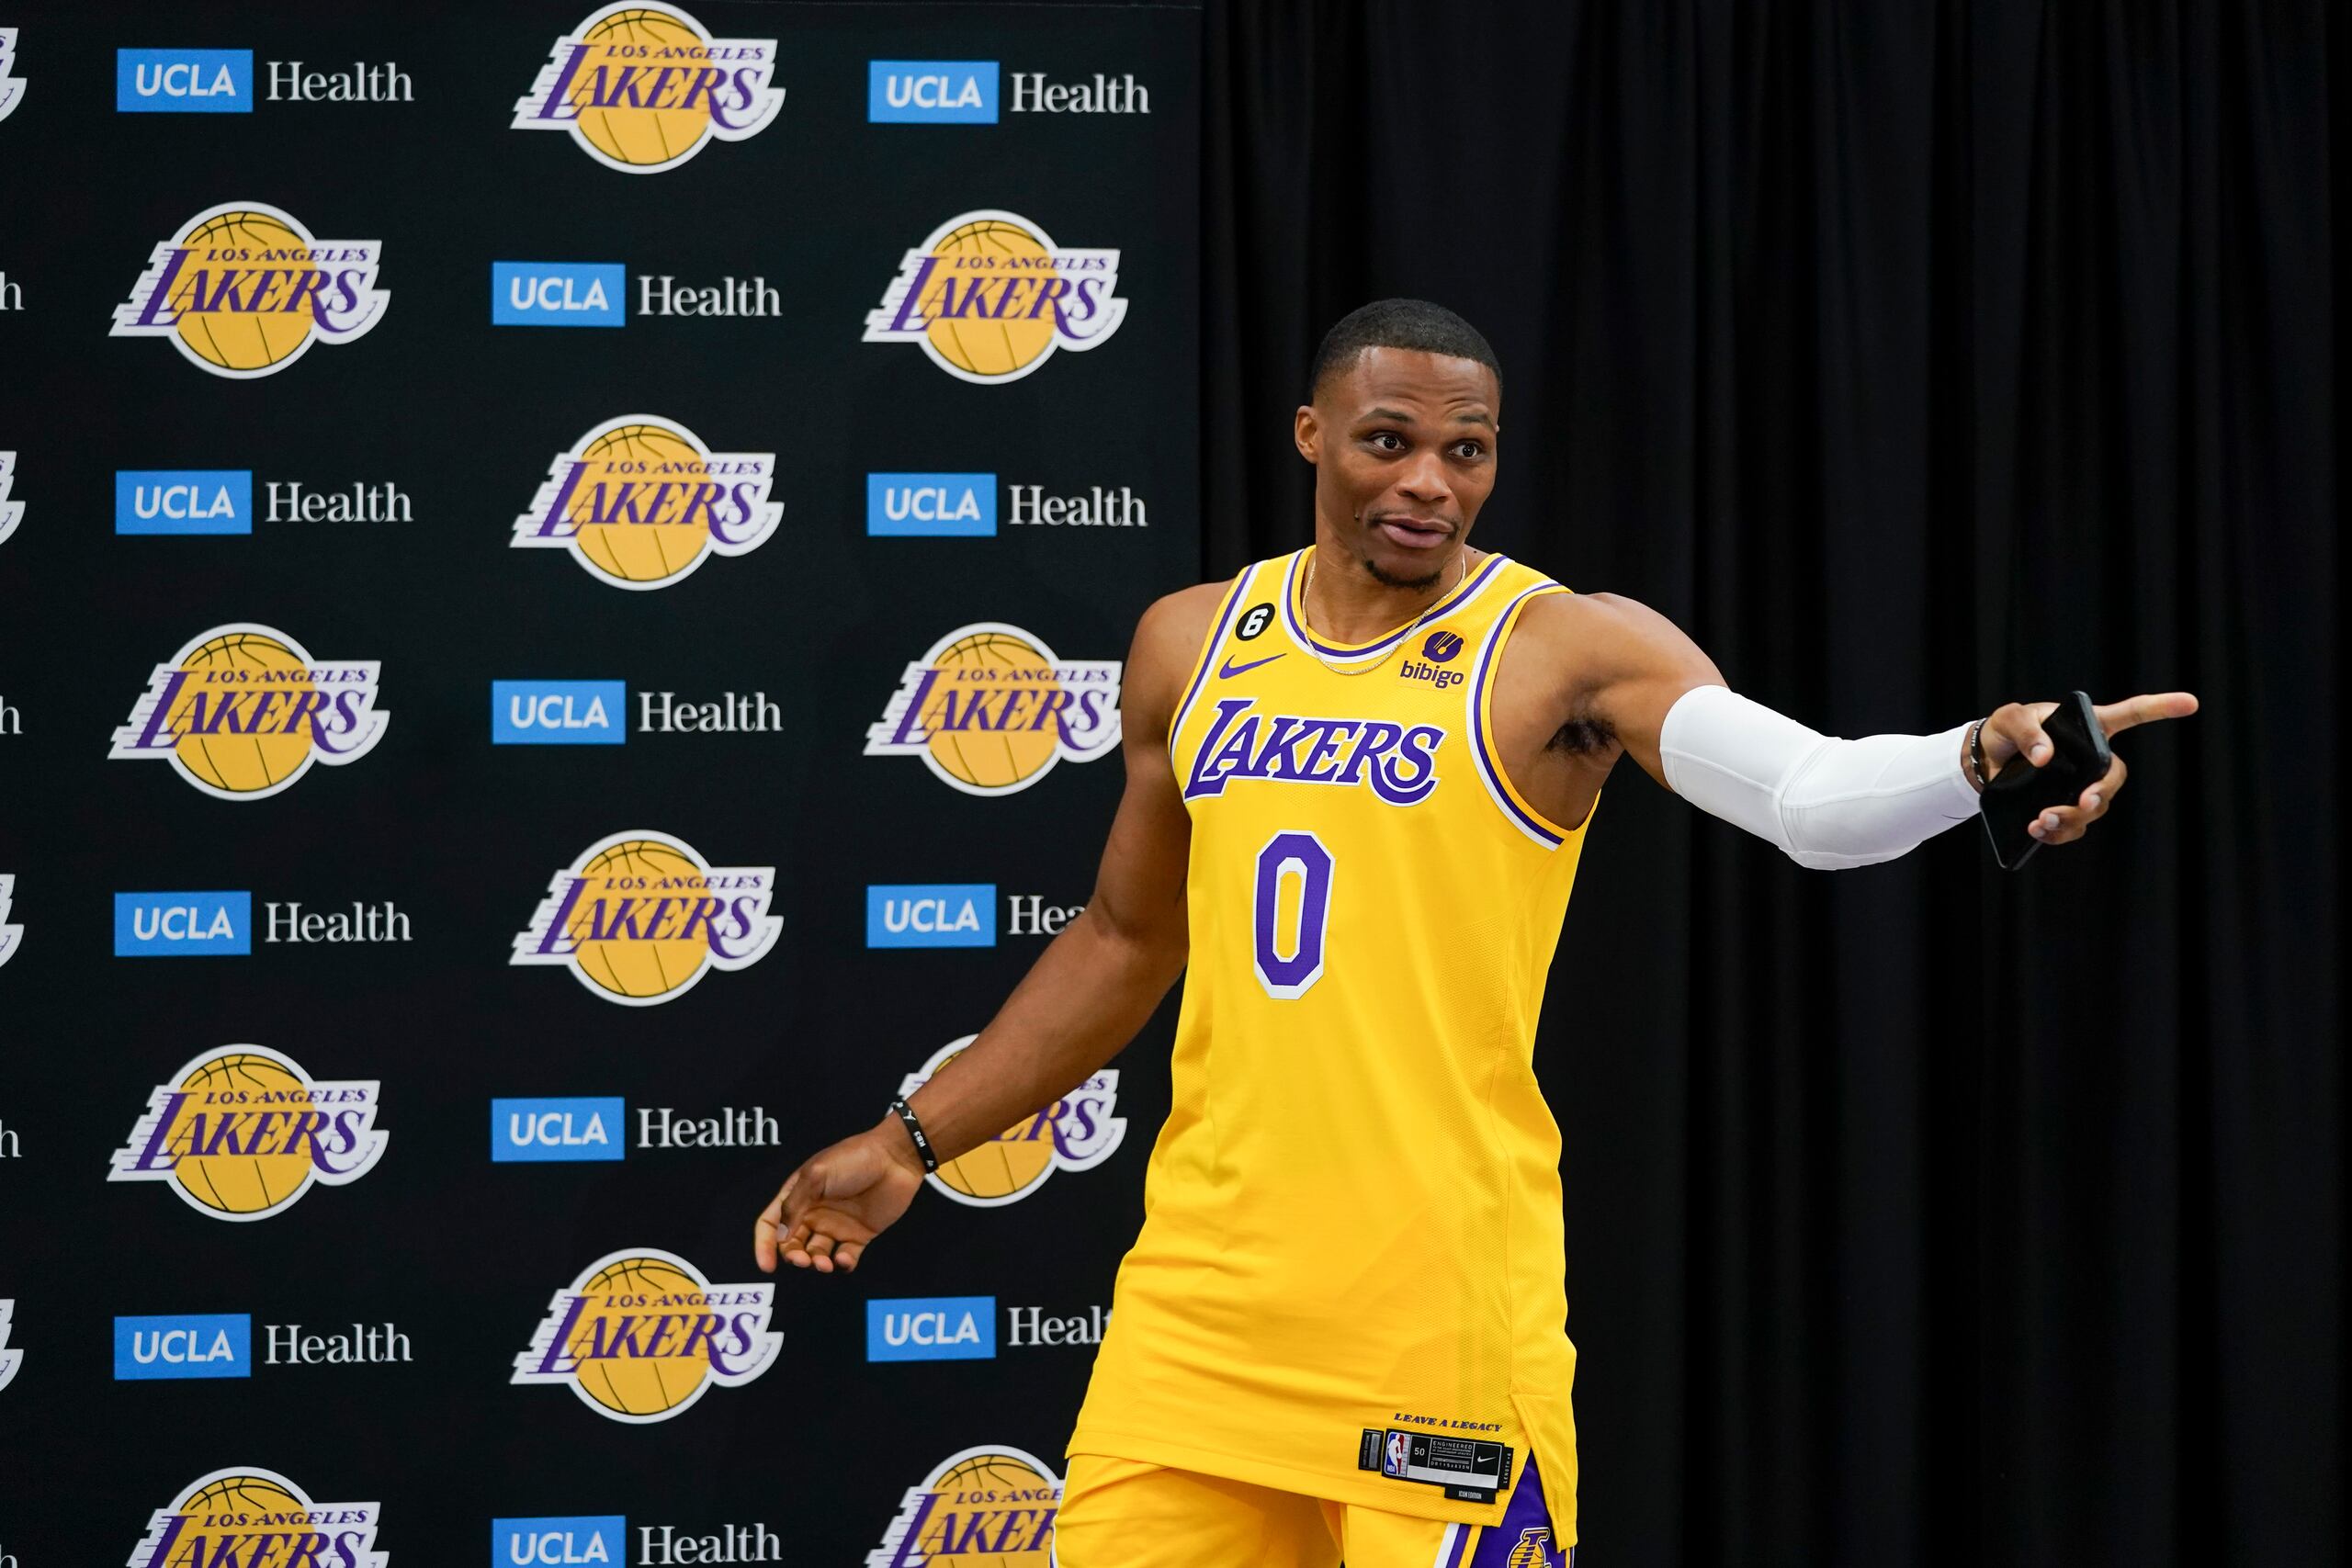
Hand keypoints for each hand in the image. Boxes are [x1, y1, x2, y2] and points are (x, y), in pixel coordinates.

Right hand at [753, 1124, 925, 1275]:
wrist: (896, 1158)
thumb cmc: (853, 1159)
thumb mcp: (817, 1175)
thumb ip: (795, 1205)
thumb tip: (780, 1236)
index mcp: (799, 1194)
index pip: (771, 1223)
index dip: (765, 1245)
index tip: (767, 1266)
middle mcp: (814, 1212)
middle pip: (792, 1243)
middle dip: (793, 1255)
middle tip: (802, 1260)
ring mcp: (837, 1225)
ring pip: (817, 1253)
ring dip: (816, 1262)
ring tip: (825, 1264)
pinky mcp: (860, 1235)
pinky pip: (846, 1257)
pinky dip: (842, 1264)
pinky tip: (844, 1260)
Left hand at [1977, 691, 2199, 846]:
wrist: (1985, 760)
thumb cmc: (2006, 731)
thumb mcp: (2011, 719)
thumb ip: (2027, 731)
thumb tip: (2044, 757)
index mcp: (2088, 729)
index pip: (2131, 714)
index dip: (2161, 708)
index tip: (2191, 702)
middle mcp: (2090, 760)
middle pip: (2113, 778)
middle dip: (2102, 793)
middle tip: (2084, 803)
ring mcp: (2079, 786)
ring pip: (2094, 809)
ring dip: (2073, 819)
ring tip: (2042, 821)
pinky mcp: (2063, 808)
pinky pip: (2072, 828)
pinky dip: (2057, 834)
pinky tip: (2037, 832)